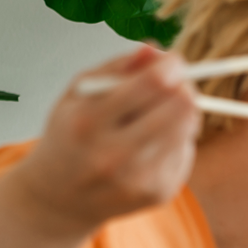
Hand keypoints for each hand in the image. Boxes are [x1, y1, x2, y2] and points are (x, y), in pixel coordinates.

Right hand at [7, 47, 199, 236]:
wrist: (59, 198)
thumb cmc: (70, 135)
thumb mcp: (79, 94)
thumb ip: (117, 68)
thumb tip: (154, 49)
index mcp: (87, 123)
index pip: (150, 85)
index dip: (171, 67)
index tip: (174, 61)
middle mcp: (113, 155)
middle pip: (180, 107)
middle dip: (183, 88)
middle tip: (175, 83)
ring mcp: (139, 179)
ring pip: (189, 128)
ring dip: (183, 113)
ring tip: (159, 113)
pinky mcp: (159, 193)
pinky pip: (186, 151)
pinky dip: (177, 140)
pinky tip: (152, 143)